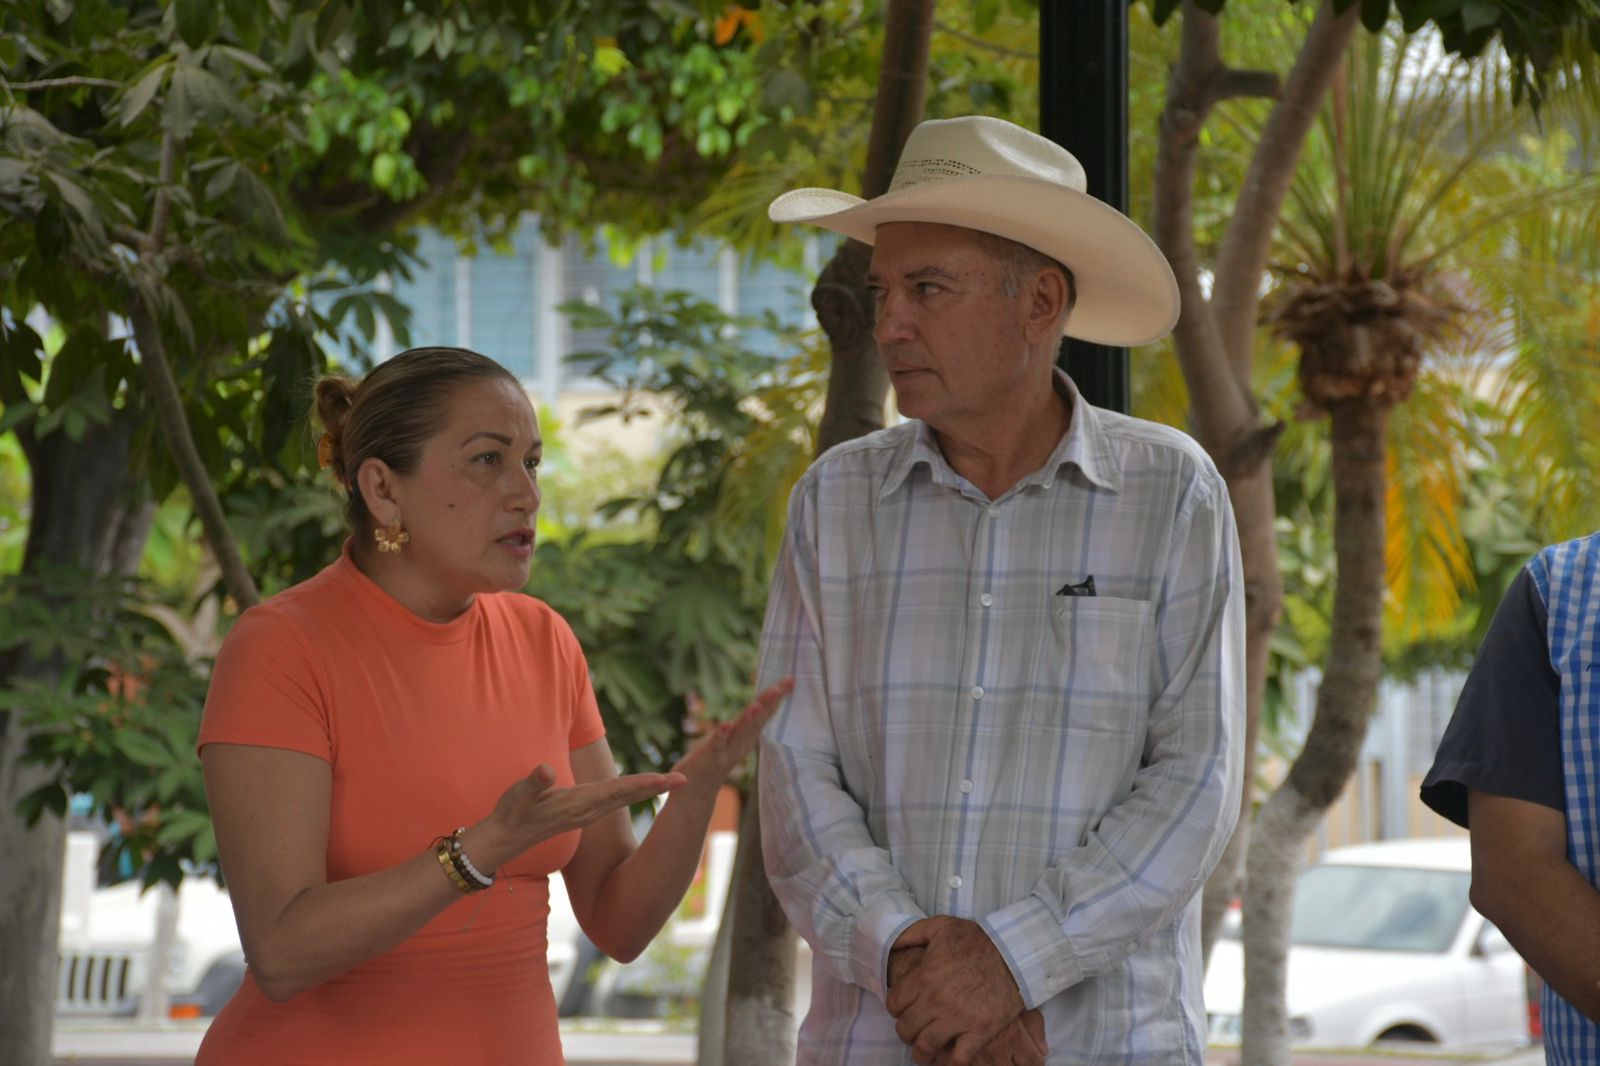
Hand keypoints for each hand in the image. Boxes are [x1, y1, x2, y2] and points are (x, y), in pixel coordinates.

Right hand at [474, 763, 685, 868]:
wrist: (502, 842)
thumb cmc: (510, 815)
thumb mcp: (518, 797)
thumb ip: (533, 783)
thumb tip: (547, 770)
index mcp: (580, 804)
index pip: (619, 791)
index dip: (644, 784)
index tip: (669, 779)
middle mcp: (588, 810)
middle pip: (629, 795)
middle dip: (657, 787)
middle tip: (687, 779)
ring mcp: (586, 813)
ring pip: (624, 799)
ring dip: (648, 789)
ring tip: (671, 781)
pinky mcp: (581, 813)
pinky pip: (614, 801)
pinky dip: (631, 792)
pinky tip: (640, 788)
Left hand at [671, 678, 793, 793]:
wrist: (696, 790)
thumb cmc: (716, 758)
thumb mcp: (734, 737)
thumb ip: (747, 721)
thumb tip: (761, 701)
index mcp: (746, 735)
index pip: (763, 712)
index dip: (776, 696)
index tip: (790, 679)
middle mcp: (740, 742)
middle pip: (756, 720)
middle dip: (768, 703)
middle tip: (781, 686)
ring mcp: (725, 751)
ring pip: (740, 732)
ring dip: (748, 720)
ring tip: (757, 705)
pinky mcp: (708, 758)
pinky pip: (716, 745)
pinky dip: (721, 736)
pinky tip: (725, 725)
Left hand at [886, 916, 1025, 1065]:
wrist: (1015, 952)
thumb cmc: (978, 939)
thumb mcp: (941, 926)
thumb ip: (911, 933)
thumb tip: (892, 944)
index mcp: (924, 976)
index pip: (894, 1005)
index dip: (896, 1009)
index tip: (903, 1010)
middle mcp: (936, 1000)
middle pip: (906, 1028)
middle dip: (906, 1032)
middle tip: (913, 1031)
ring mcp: (958, 1018)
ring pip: (926, 1046)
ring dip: (921, 1052)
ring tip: (924, 1052)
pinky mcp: (980, 1031)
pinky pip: (958, 1058)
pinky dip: (950, 1063)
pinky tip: (948, 1060)